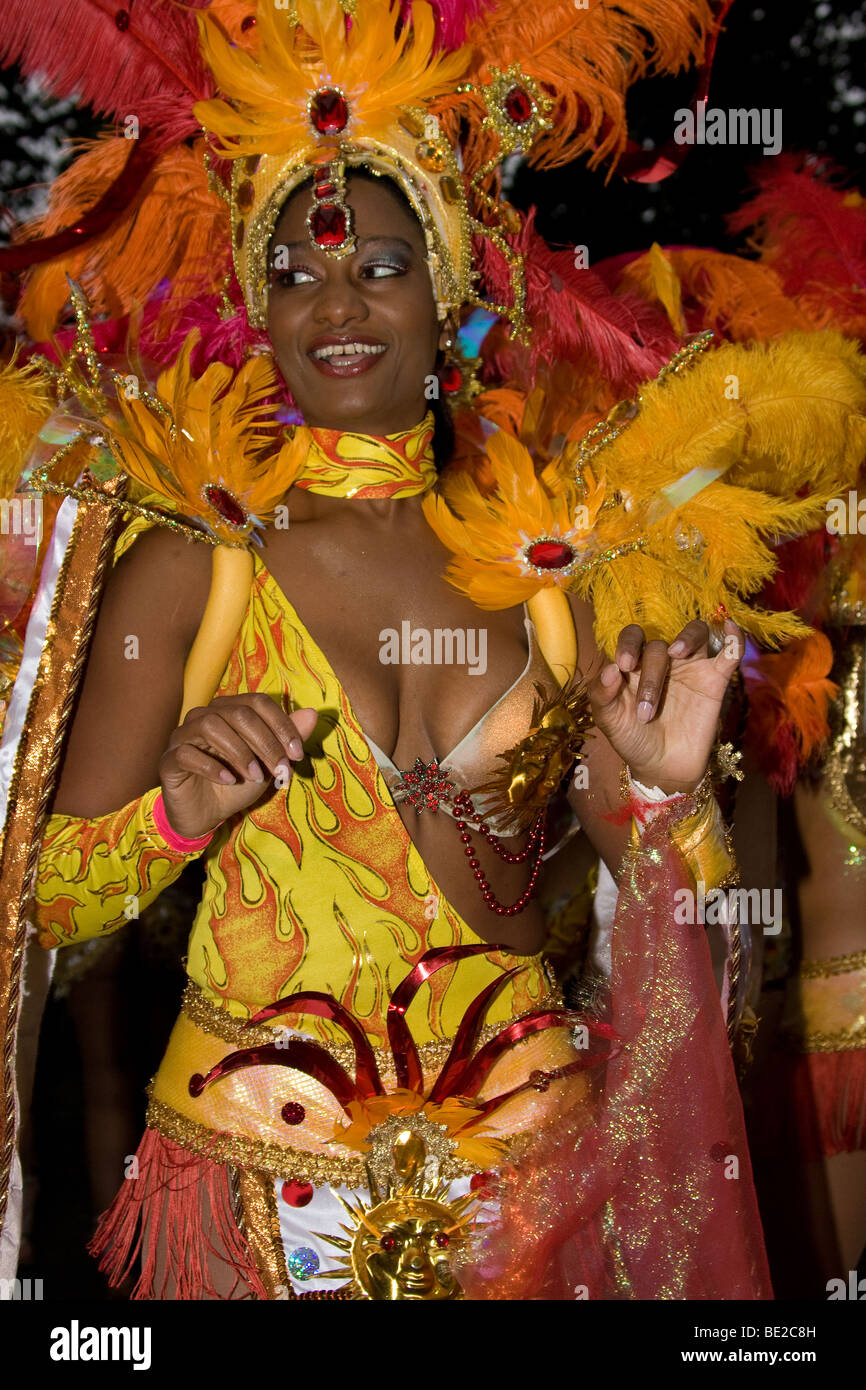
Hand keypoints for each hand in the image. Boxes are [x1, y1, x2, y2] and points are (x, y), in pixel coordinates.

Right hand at [159, 694, 317, 838]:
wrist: (206, 814)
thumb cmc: (237, 783)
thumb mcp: (269, 763)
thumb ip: (288, 738)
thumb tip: (313, 713)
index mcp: (229, 711)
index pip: (257, 702)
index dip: (281, 725)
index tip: (297, 754)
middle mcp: (204, 716)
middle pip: (237, 713)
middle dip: (265, 742)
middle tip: (280, 769)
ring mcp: (183, 736)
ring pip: (210, 726)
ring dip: (239, 752)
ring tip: (255, 776)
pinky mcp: (169, 760)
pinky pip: (187, 753)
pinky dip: (211, 766)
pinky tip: (229, 781)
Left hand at [588, 619, 742, 793]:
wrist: (662, 768)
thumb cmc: (633, 740)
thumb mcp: (609, 721)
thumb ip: (602, 695)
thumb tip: (610, 669)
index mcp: (636, 664)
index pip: (633, 637)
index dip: (628, 644)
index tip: (624, 665)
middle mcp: (663, 661)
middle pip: (659, 645)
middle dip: (651, 675)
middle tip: (646, 710)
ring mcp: (691, 668)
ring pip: (694, 634)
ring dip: (687, 637)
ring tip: (678, 652)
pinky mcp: (715, 681)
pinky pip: (729, 654)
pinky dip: (733, 638)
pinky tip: (730, 627)